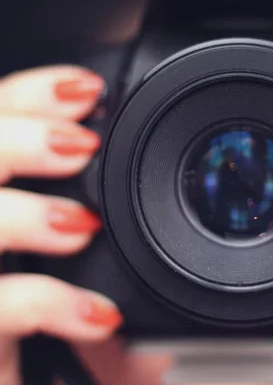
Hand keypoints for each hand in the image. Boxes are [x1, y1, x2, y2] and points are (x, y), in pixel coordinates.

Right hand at [0, 66, 122, 384]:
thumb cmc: (48, 328)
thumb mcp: (63, 265)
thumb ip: (77, 220)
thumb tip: (117, 173)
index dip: (23, 97)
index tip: (86, 89)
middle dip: (10, 134)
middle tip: (80, 145)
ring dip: (19, 216)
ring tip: (80, 225)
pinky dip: (48, 304)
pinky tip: (99, 314)